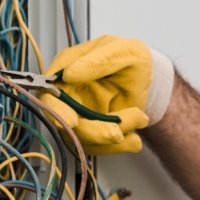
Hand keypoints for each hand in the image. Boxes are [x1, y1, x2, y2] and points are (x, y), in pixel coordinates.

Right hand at [40, 35, 174, 155]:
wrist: (150, 79)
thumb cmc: (132, 58)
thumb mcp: (123, 51)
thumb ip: (98, 61)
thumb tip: (69, 73)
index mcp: (68, 69)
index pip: (49, 94)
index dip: (55, 110)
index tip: (72, 121)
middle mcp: (69, 94)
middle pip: (66, 122)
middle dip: (91, 131)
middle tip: (115, 133)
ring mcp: (80, 115)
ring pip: (85, 138)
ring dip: (113, 136)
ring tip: (140, 118)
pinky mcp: (93, 131)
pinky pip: (100, 147)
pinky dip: (120, 146)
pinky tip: (135, 140)